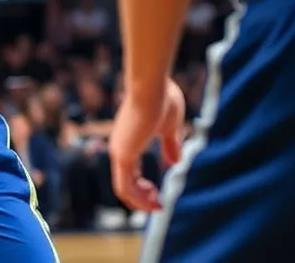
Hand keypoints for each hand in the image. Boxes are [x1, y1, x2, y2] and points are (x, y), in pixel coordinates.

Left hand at [110, 78, 185, 211]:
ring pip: (123, 189)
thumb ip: (170, 144)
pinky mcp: (122, 154)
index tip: (158, 194)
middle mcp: (120, 147)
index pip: (129, 171)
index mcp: (129, 140)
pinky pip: (124, 187)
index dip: (142, 187)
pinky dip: (138, 199)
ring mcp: (119, 151)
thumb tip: (175, 162)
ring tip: (158, 206)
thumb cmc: (161, 99)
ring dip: (140, 202)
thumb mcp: (170, 126)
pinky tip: (154, 202)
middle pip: (124, 184)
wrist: (151, 87)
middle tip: (158, 205)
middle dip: (142, 198)